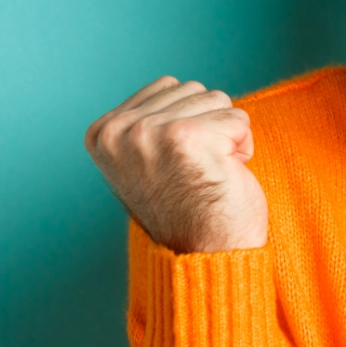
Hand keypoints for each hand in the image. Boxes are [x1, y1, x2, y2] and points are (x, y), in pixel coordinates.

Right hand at [84, 76, 268, 253]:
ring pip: (216, 99)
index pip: (167, 86)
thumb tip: (171, 87)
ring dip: (225, 136)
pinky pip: (239, 119)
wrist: (206, 259)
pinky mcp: (188, 138)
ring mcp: (150, 133)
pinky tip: (224, 176)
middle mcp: (119, 131)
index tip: (175, 165)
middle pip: (192, 89)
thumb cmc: (187, 211)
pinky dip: (243, 147)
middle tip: (195, 172)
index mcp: (102, 133)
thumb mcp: (144, 161)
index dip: (185, 123)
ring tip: (209, 173)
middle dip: (207, 126)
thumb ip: (146, 123)